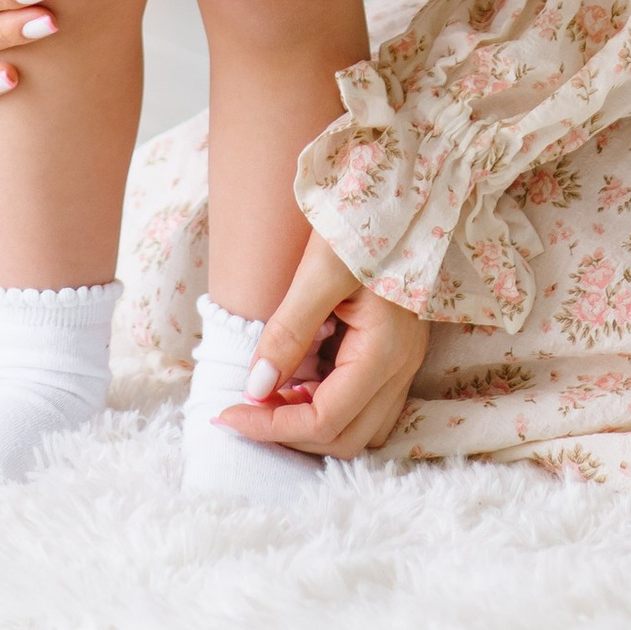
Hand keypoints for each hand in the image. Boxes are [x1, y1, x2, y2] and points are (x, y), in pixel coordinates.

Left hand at [212, 230, 429, 459]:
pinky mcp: (396, 353)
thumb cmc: (363, 221)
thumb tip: (256, 388)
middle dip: (288, 433)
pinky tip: (299, 381)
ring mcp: (403, 363)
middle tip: (243, 408)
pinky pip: (364, 406)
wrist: (402, 189)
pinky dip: (327, 407)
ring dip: (310, 425)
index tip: (227, 413)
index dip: (271, 426)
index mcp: (385, 353)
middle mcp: (400, 369)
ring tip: (271, 396)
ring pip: (358, 430)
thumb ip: (289, 331)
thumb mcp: (320, 270)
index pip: (325, 422)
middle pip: (344, 440)